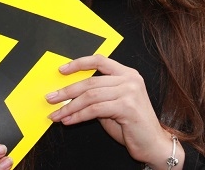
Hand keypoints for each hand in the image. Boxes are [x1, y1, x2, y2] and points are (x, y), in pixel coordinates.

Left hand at [46, 54, 177, 165]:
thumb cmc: (133, 125)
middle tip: (51, 98)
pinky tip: (69, 120)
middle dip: (67, 90)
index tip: (62, 70)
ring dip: (69, 106)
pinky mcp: (127, 106)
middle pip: (91, 81)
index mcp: (128, 74)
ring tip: (57, 114)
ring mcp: (130, 91)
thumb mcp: (113, 105)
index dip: (79, 64)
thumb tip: (72, 94)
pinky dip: (78, 116)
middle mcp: (130, 79)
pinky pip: (95, 109)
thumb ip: (98, 96)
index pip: (100, 61)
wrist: (153, 143)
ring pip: (90, 96)